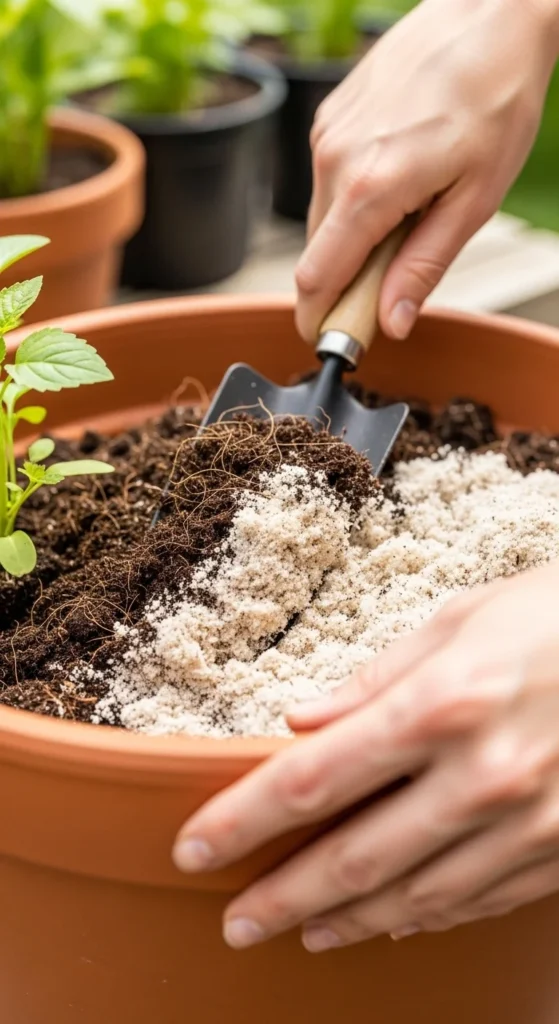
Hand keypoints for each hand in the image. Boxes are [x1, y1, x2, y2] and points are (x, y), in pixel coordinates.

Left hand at [174, 560, 558, 951]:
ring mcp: (527, 823)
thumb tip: (303, 721)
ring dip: (348, 920)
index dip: (243, 819)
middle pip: (355, 858)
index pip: (314, 779)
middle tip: (235, 922)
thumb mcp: (461, 619)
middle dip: (282, 895)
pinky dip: (424, 916)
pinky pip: (478, 900)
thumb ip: (375, 679)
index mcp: (442, 705)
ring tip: (299, 930)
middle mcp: (481, 776)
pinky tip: (392, 921)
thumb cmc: (554, 614)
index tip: (194, 847)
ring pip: (416, 897)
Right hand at [295, 0, 558, 342]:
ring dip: (352, 238)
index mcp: (369, 188)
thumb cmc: (496, 95)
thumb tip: (393, 322)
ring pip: (322, 219)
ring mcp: (326, 135)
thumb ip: (425, 266)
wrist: (489, 12)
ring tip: (408, 215)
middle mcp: (334, 160)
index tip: (337, 340)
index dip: (321, 319)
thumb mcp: (476, 198)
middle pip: (317, 255)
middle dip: (345, 281)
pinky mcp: (329, 118)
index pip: (316, 280)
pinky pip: (328, 182)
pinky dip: (354, 199)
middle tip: (392, 283)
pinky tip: (397, 178)